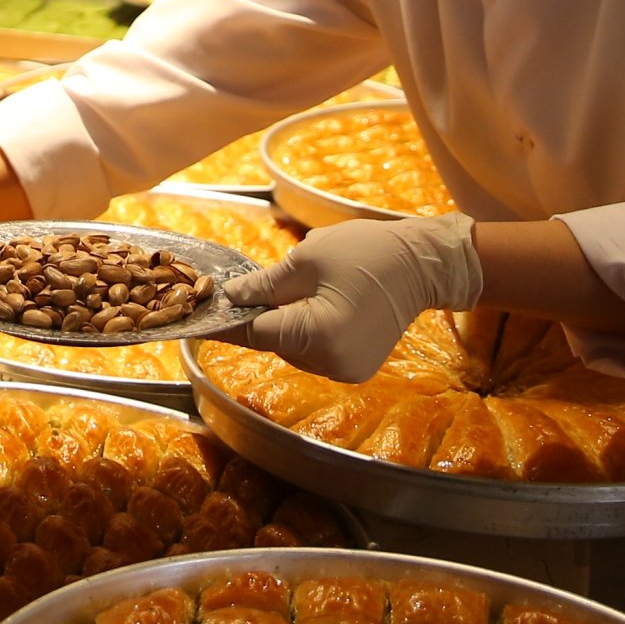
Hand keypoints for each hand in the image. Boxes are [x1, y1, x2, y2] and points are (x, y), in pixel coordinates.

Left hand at [221, 212, 483, 380]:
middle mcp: (331, 364)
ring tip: (305, 291)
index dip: (229, 320)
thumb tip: (230, 298)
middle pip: (275, 343)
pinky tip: (323, 306)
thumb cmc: (365, 252)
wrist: (421, 264)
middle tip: (263, 285)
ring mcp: (346, 371)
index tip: (203, 315)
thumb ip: (264, 285)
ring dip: (287, 324)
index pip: (256, 333)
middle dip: (265, 316)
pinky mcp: (356, 369)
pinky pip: (316, 353)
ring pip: (294, 350)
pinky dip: (309, 333)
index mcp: (317, 336)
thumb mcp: (306, 259)